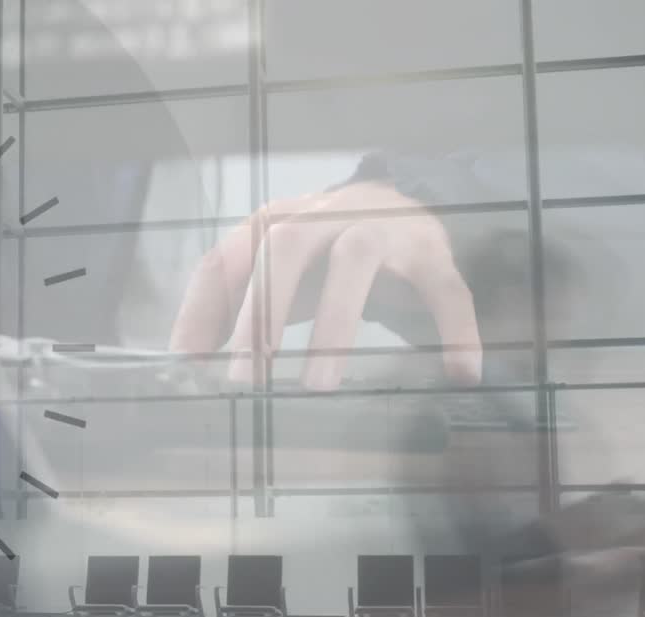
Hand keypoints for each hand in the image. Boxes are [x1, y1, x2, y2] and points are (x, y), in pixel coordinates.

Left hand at [168, 181, 481, 389]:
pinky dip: (454, 328)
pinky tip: (460, 371)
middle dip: (264, 313)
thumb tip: (183, 359)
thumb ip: (230, 305)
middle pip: (286, 248)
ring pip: (356, 261)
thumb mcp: (273, 273)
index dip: (205, 308)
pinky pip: (445, 290)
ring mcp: (383, 228)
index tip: (189, 364)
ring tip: (321, 384)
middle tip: (249, 377)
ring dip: (335, 322)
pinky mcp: (433, 253)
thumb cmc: (323, 253)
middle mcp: (326, 215)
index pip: (230, 256)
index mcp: (278, 222)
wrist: (406, 205)